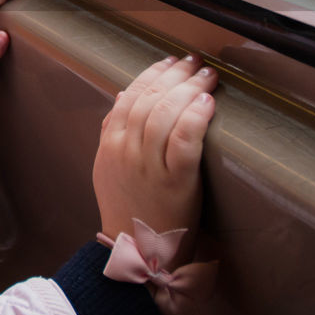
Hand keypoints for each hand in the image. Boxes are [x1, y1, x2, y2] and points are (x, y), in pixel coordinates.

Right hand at [92, 55, 216, 266]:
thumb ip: (111, 131)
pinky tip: (207, 102)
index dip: (152, 74)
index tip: (171, 62)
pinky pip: (184, 142)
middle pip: (150, 100)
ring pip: (166, 114)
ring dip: (189, 89)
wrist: (135, 252)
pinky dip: (195, 118)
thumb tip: (121, 95)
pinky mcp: (175, 182)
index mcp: (110, 144)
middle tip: (195, 62)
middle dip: (175, 75)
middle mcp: (126, 150)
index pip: (129, 96)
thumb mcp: (107, 167)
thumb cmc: (126, 209)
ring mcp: (149, 166)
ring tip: (207, 76)